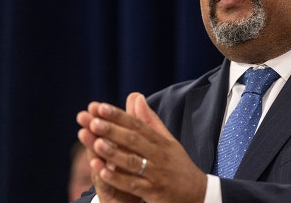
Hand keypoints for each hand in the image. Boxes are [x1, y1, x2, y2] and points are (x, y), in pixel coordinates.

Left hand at [78, 93, 207, 202]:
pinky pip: (133, 185)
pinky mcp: (153, 192)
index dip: (119, 116)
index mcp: (160, 142)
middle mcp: (158, 156)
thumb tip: (136, 96)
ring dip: (113, 152)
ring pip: (132, 162)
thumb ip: (149, 120)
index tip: (100, 107)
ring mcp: (156, 174)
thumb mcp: (168, 141)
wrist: (197, 194)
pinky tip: (102, 171)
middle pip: (134, 140)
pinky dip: (117, 178)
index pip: (137, 125)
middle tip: (92, 121)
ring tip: (95, 143)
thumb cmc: (178, 165)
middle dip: (113, 131)